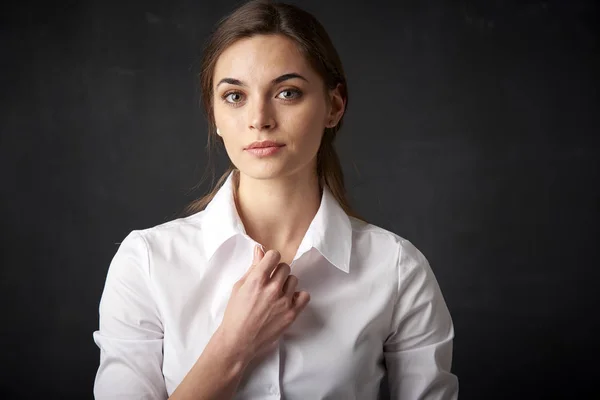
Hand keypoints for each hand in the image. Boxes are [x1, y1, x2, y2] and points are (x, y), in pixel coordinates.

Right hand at [217, 245, 310, 362]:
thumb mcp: (239, 287)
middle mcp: (272, 289)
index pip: (274, 256)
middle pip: (285, 267)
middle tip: (270, 282)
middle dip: (277, 272)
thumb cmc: (235, 314)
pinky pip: (304, 296)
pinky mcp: (291, 314)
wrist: (238, 341)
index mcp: (257, 280)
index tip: (269, 265)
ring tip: (277, 294)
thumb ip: (253, 268)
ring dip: (286, 284)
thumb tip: (260, 250)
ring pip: (294, 280)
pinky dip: (298, 296)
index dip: (271, 259)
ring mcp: (283, 302)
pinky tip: (288, 300)